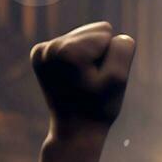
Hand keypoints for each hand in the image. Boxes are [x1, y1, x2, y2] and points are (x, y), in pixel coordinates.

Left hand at [30, 21, 134, 138]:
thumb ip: (123, 50)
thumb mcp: (118, 79)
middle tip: (92, 80)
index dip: (110, 57)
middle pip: (93, 30)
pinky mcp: (39, 54)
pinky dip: (75, 59)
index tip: (99, 79)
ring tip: (82, 80)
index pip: (106, 32)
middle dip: (99, 53)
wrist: (75, 130)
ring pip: (82, 37)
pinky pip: (70, 44)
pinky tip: (72, 78)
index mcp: (69, 51)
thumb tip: (117, 36)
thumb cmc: (99, 107)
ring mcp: (41, 50)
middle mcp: (50, 46)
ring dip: (88, 56)